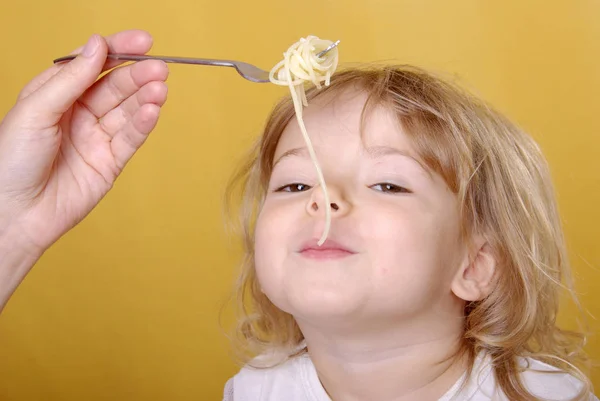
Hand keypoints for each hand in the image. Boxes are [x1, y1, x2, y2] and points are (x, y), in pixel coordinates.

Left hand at [0, 30, 168, 255]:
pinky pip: (130, 139)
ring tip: (161, 87)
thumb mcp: (36, 111)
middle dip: (138, 75)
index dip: (117, 50)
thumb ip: (70, 79)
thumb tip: (97, 45)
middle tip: (159, 67)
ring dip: (145, 98)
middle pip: (115, 87)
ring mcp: (96, 138)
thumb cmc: (11, 162)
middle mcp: (78, 113)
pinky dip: (143, 124)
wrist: (15, 214)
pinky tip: (153, 111)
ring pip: (127, 111)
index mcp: (55, 94)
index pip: (92, 64)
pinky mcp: (110, 163)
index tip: (142, 41)